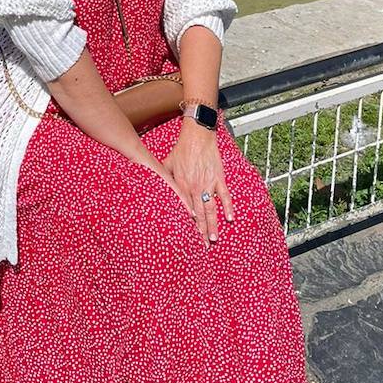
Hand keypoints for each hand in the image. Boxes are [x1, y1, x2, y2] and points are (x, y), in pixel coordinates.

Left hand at [162, 119, 233, 247]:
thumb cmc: (182, 148)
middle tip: (203, 248)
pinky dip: (227, 207)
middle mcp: (195, 187)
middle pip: (198, 214)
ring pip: (210, 208)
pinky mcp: (218, 178)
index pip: (184, 211)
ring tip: (214, 239)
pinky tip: (230, 218)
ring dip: (212, 225)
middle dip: (200, 232)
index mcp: (182, 185)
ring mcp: (208, 183)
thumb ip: (163, 178)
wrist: (197, 134)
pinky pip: (224, 195)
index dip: (186, 226)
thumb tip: (152, 185)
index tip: (187, 240)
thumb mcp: (167, 163)